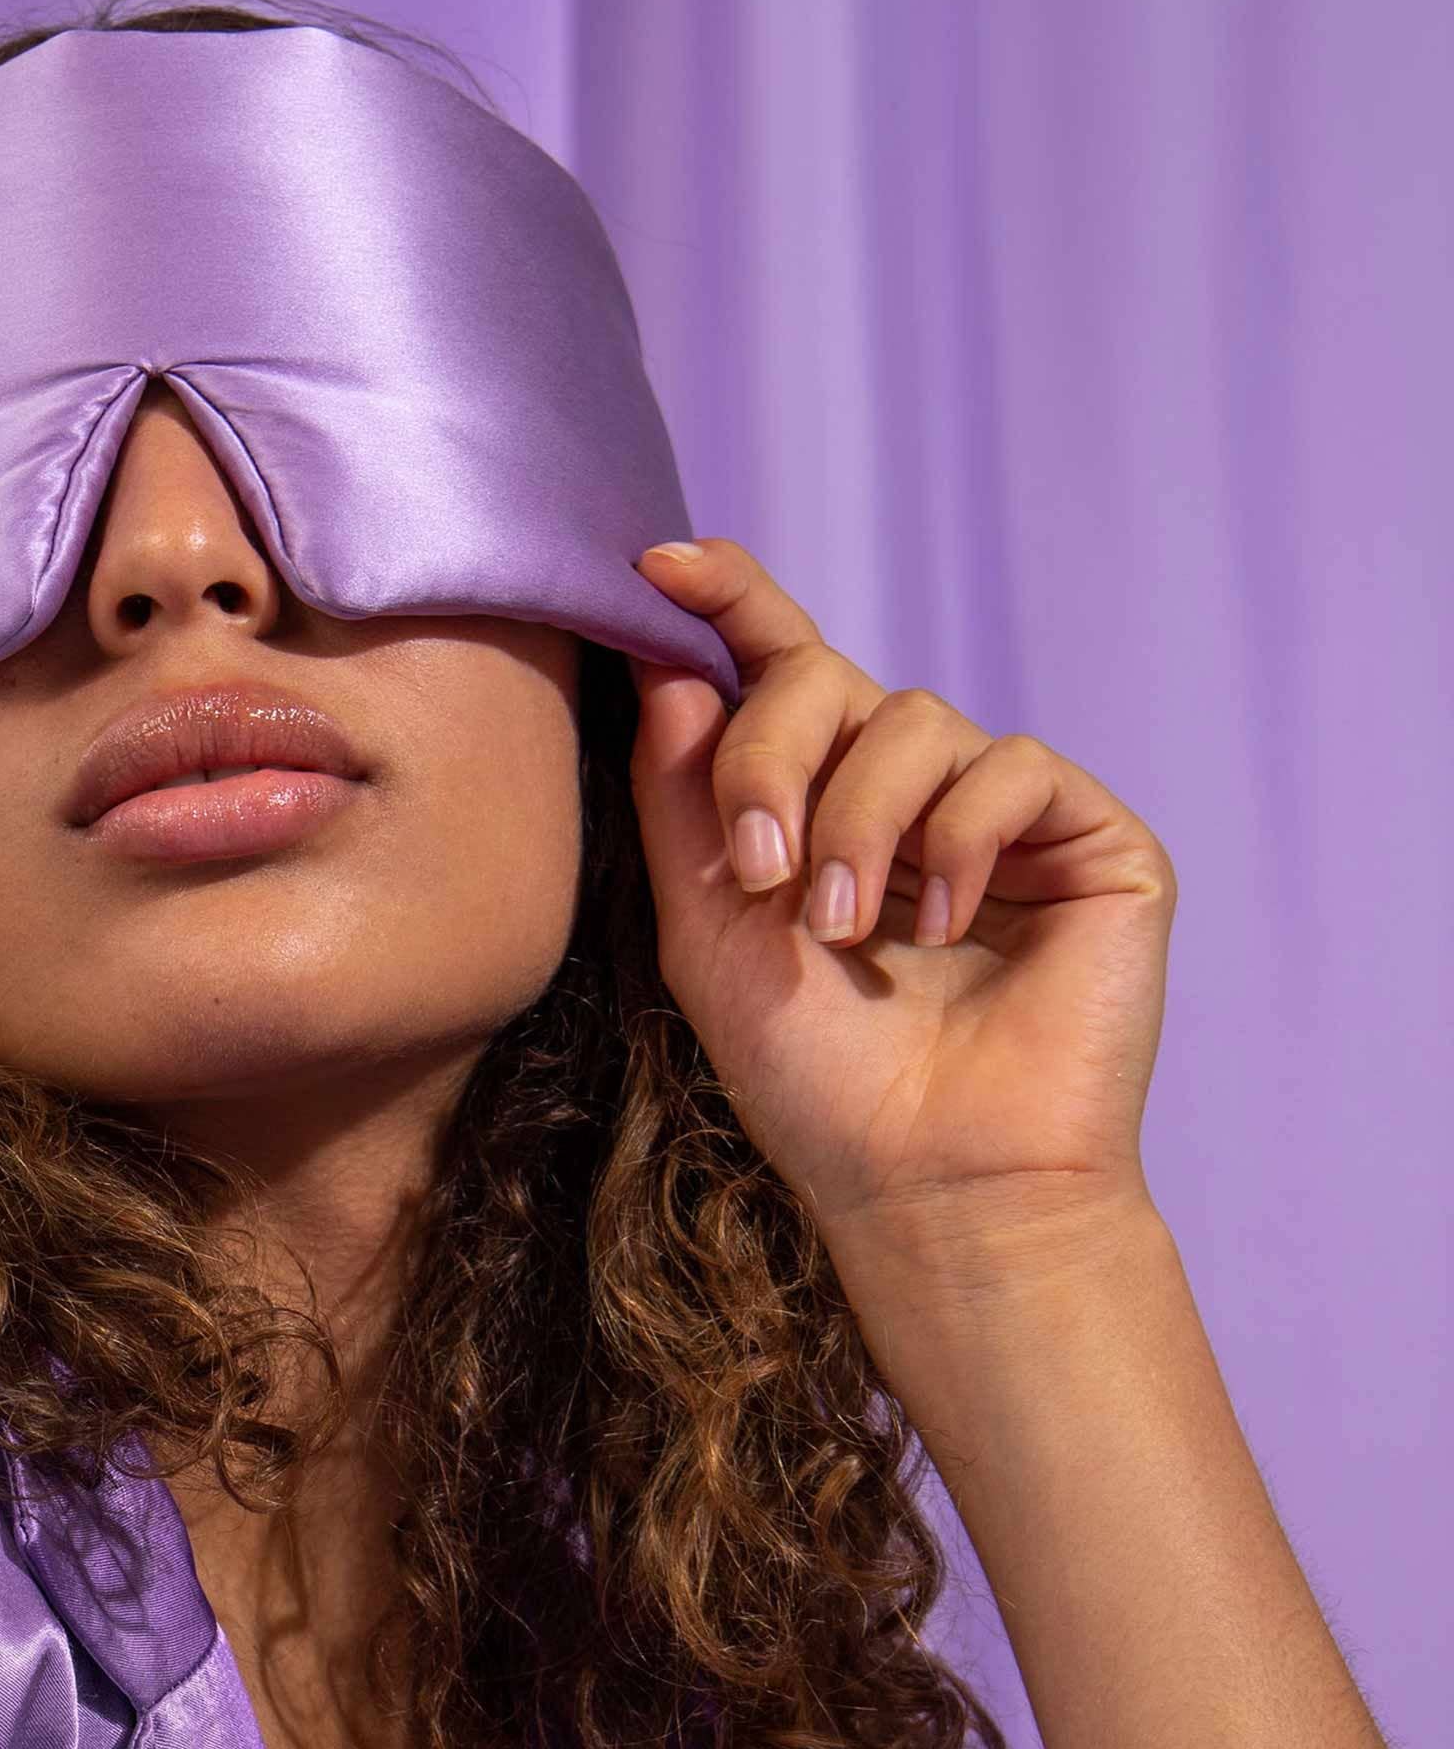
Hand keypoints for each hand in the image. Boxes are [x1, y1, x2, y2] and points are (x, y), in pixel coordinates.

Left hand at [625, 536, 1175, 1280]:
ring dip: (859, 822)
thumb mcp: (710, 933)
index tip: (658, 563)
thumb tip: (671, 663)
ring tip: (845, 929)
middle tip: (759, 869)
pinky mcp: (1090, 840)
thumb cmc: (818, 1085)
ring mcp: (1004, 814)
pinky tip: (945, 928)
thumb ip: (685, 799)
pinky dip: (959, 840)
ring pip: (915, 719)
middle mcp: (910, 795)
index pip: (780, 668)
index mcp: (819, 807)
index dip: (731, 600)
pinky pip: (1010, 768)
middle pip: (828, 679)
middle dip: (771, 756)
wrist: (932, 1185)